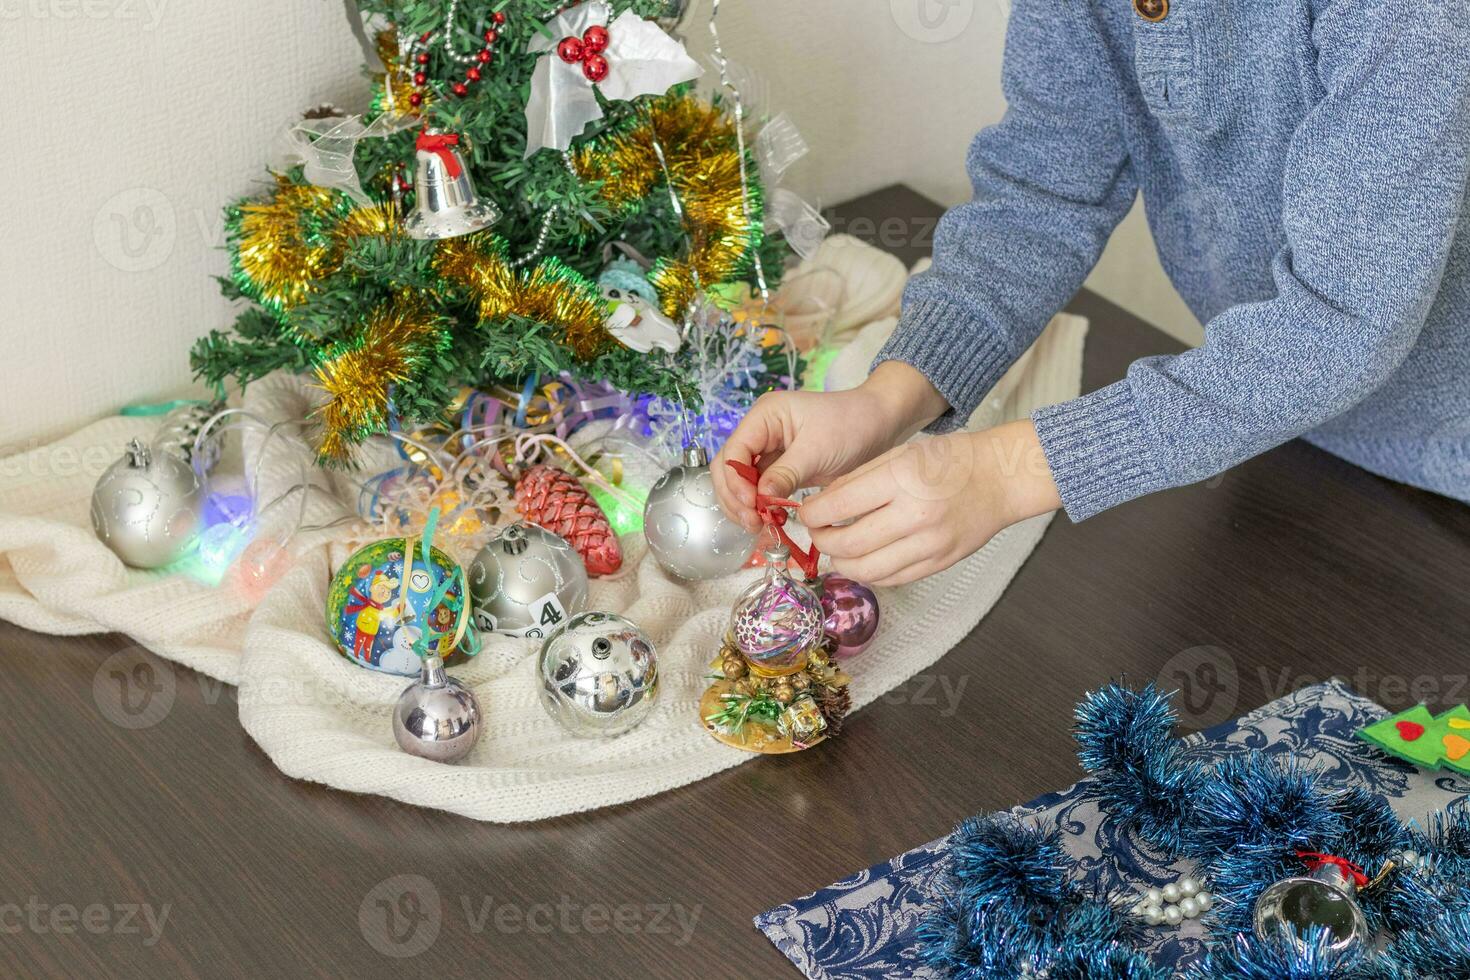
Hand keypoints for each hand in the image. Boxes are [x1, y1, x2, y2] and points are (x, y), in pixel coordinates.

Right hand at [713, 362, 949, 531]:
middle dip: (735, 496)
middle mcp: (760, 432)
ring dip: (743, 505)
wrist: (878, 424)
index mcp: (764, 416)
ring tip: (758, 525)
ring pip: (740, 482)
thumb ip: (786, 473)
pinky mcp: (780, 468)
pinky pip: (759, 489)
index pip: (733, 451)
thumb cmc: (851, 425)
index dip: (735, 480)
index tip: (750, 504)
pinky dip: (759, 506)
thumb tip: (760, 498)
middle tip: (752, 522)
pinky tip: (768, 520)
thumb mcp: (817, 450)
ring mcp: (768, 451)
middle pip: (729, 468)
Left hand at [801, 419, 1061, 585]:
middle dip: (822, 542)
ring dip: (841, 563)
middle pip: (848, 545)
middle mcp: (914, 517)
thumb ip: (858, 480)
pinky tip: (862, 560)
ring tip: (837, 549)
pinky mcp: (938, 564)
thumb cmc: (950, 460)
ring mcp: (929, 546)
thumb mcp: (900, 454)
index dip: (812, 514)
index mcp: (901, 480)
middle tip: (818, 532)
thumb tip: (820, 505)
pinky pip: (891, 579)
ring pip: (866, 570)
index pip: (838, 507)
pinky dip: (868, 573)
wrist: (1000, 479)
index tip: (806, 512)